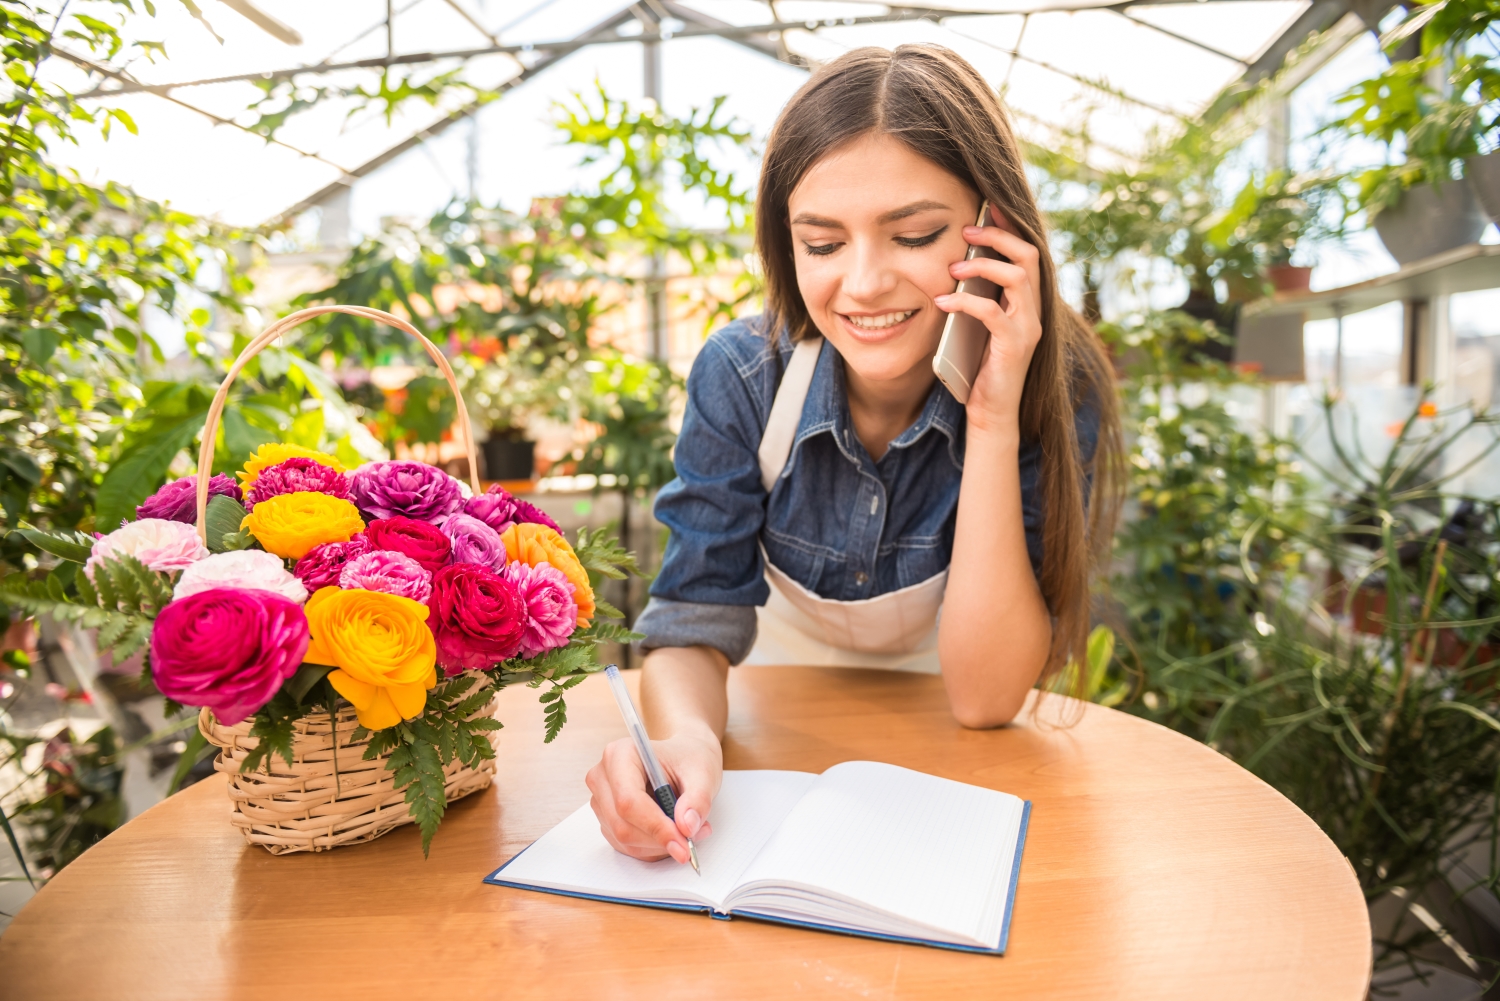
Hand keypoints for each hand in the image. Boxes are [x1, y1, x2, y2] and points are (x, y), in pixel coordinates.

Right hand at [585, 729, 721, 863]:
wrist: (683, 760)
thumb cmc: (688, 759)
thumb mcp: (703, 774)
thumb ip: (698, 800)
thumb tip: (687, 827)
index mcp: (621, 754)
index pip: (629, 800)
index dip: (656, 826)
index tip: (683, 842)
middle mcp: (604, 777)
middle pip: (623, 824)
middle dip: (660, 839)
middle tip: (692, 841)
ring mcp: (601, 800)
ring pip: (624, 839)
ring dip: (659, 845)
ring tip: (688, 830)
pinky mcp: (607, 820)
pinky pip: (627, 846)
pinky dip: (653, 848)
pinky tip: (672, 833)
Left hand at [934, 205, 1043, 435]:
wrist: (990, 410)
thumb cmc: (980, 366)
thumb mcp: (978, 324)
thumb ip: (977, 296)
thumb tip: (955, 264)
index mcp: (1027, 301)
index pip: (1027, 251)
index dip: (1011, 226)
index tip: (989, 206)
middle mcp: (1034, 309)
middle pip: (1028, 255)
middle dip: (998, 236)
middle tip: (966, 231)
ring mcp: (1028, 327)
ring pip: (1018, 277)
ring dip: (983, 266)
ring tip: (952, 267)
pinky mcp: (1014, 345)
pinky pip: (993, 312)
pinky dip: (965, 301)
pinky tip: (943, 301)